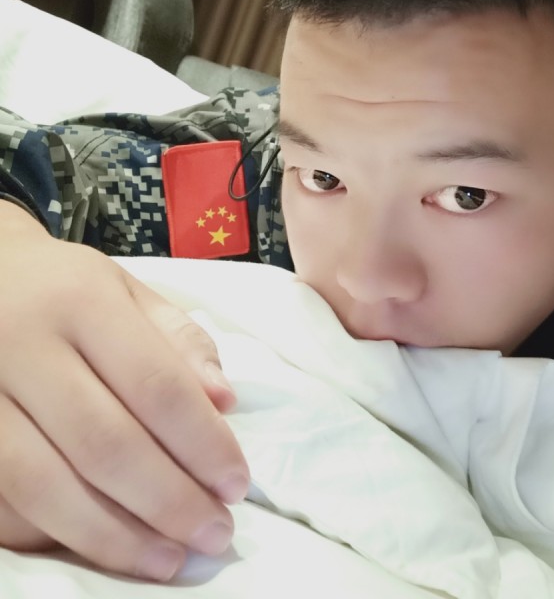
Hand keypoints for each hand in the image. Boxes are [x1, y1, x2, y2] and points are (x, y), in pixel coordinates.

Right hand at [0, 201, 248, 579]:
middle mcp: (22, 348)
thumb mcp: (130, 292)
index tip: (236, 485)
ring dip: (115, 536)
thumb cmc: (67, 288)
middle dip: (169, 501)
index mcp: (82, 303)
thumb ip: (181, 341)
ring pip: (45, 485)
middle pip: (105, 445)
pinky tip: (104, 547)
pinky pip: (3, 499)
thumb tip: (225, 402)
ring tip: (171, 559)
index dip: (202, 443)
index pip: (156, 386)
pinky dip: (55, 534)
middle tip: (215, 533)